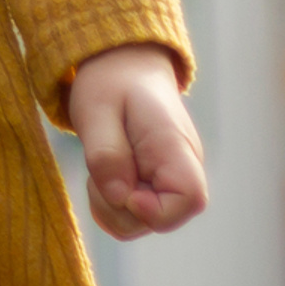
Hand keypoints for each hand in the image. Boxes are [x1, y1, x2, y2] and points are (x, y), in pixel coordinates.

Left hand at [66, 44, 206, 239]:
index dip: (151, 208)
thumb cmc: (109, 82)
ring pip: (142, 222)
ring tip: (101, 162)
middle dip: (118, 205)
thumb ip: (106, 153)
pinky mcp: (156, 185)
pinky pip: (133, 213)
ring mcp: (171, 180)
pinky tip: (104, 172)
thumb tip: (119, 198)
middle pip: (159, 220)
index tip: (118, 185)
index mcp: (176, 147)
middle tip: (97, 166)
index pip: (188, 200)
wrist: (121, 63)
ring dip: (111, 202)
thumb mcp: (96, 109)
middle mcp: (184, 170)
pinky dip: (111, 201)